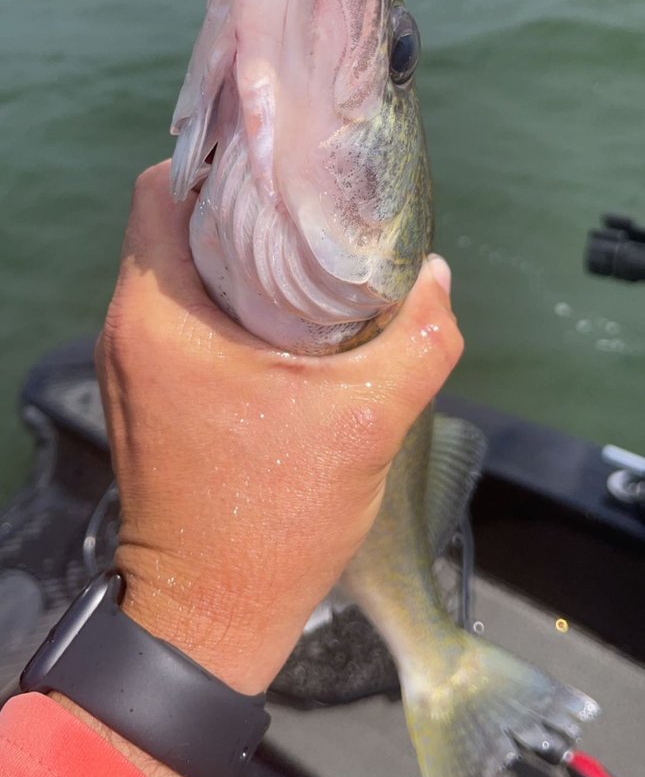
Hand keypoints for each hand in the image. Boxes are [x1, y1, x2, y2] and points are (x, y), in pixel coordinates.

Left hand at [95, 161, 461, 702]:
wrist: (209, 617)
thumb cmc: (275, 516)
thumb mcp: (367, 421)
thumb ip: (418, 338)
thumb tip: (435, 277)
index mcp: (159, 314)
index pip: (162, 188)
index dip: (223, 158)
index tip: (283, 161)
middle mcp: (128, 328)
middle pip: (171, 225)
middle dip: (239, 205)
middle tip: (309, 205)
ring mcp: (131, 366)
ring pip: (176, 272)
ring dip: (233, 257)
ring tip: (303, 256)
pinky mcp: (146, 397)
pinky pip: (179, 318)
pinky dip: (223, 304)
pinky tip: (282, 321)